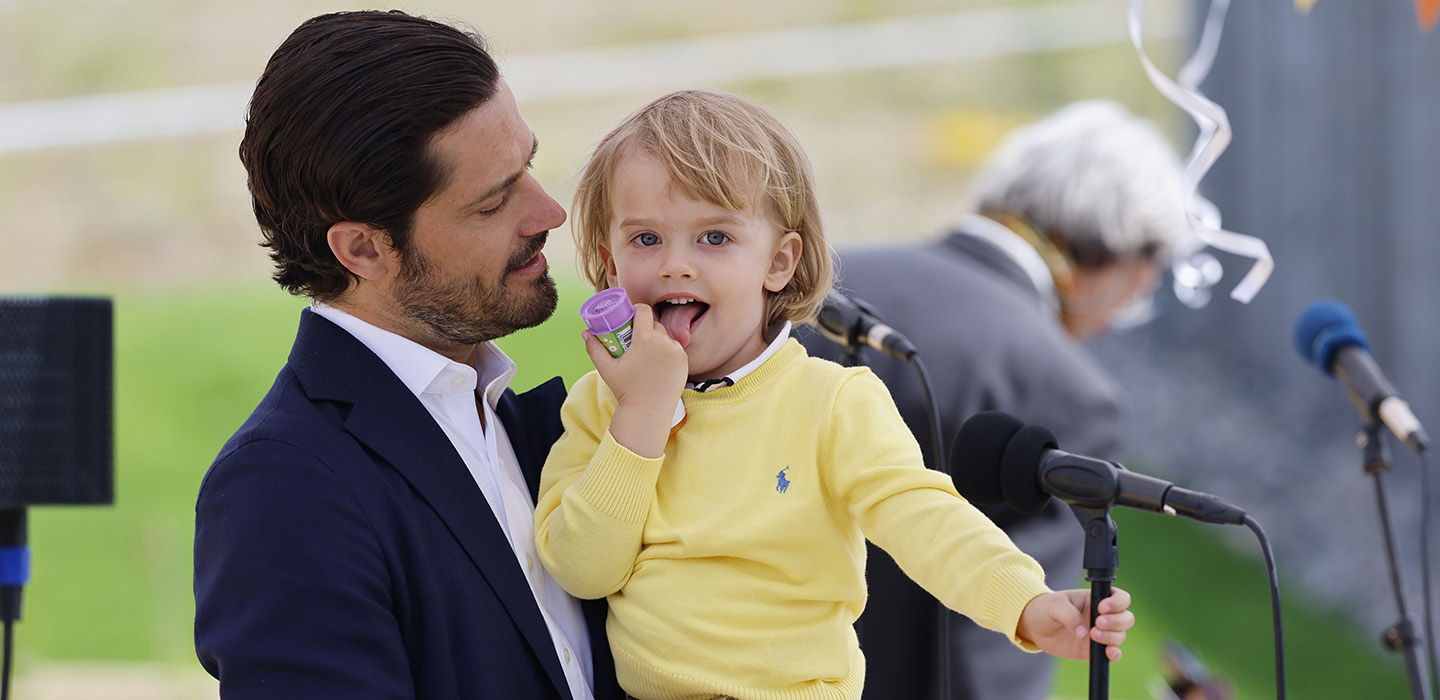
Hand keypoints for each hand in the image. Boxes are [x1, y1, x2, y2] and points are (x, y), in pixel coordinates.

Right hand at [586, 303, 686, 458]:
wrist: (649, 411)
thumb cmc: (626, 390)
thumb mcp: (607, 368)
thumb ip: (594, 348)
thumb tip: (585, 332)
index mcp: (645, 339)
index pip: (644, 310)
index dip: (637, 310)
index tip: (631, 317)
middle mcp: (664, 341)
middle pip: (654, 323)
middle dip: (645, 327)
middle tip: (635, 338)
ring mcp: (676, 351)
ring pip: (665, 336)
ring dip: (657, 338)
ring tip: (646, 351)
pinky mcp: (684, 361)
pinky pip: (675, 348)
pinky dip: (667, 350)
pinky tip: (659, 360)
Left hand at [1016, 587, 1132, 661]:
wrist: (1035, 627)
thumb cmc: (1046, 609)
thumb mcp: (1054, 605)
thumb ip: (1069, 615)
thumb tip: (1083, 633)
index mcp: (1096, 599)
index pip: (1121, 598)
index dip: (1117, 603)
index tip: (1102, 608)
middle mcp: (1103, 616)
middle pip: (1126, 618)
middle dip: (1116, 621)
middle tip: (1097, 623)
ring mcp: (1101, 633)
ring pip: (1121, 635)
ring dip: (1111, 636)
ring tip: (1092, 635)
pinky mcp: (1094, 650)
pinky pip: (1113, 653)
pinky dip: (1115, 654)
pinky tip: (1107, 652)